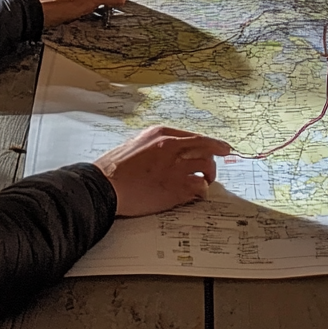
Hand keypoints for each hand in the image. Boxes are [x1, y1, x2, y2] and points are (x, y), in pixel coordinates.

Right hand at [95, 125, 232, 216]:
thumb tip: (172, 150)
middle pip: (206, 149)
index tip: (222, 147)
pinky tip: (196, 194)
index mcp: (162, 134)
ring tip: (205, 182)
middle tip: (217, 164)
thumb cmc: (115, 166)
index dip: (212, 143)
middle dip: (215, 157)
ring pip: (207, 166)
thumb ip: (157, 144)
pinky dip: (201, 191)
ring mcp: (175, 167)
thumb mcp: (137, 143)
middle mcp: (172, 147)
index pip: (195, 136)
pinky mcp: (175, 188)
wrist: (104, 186)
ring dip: (209, 175)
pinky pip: (199, 187)